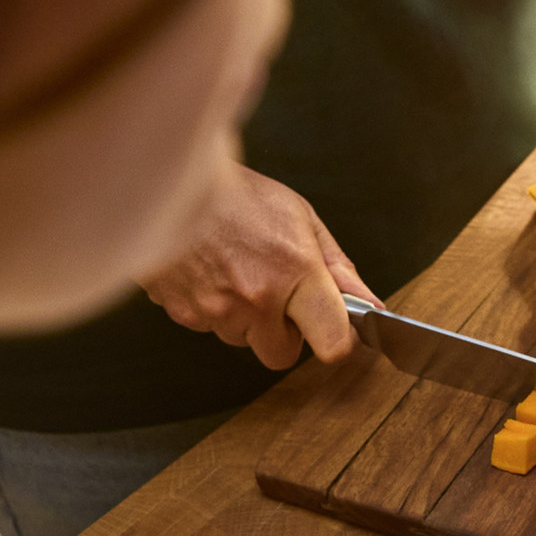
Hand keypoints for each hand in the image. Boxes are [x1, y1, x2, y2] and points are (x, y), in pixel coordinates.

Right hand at [140, 164, 371, 369]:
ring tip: (237, 272)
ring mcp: (214, 310)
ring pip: (240, 339)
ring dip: (244, 319)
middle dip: (282, 333)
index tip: (337, 332)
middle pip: (281, 354)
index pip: (333, 343)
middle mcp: (255, 298)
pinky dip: (212, 308)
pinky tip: (212, 273)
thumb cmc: (236, 194)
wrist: (166, 180)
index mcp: (294, 272)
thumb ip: (337, 268)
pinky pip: (207, 326)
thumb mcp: (301, 219)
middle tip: (276, 294)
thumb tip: (369, 303)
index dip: (339, 343)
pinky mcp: (181, 312)